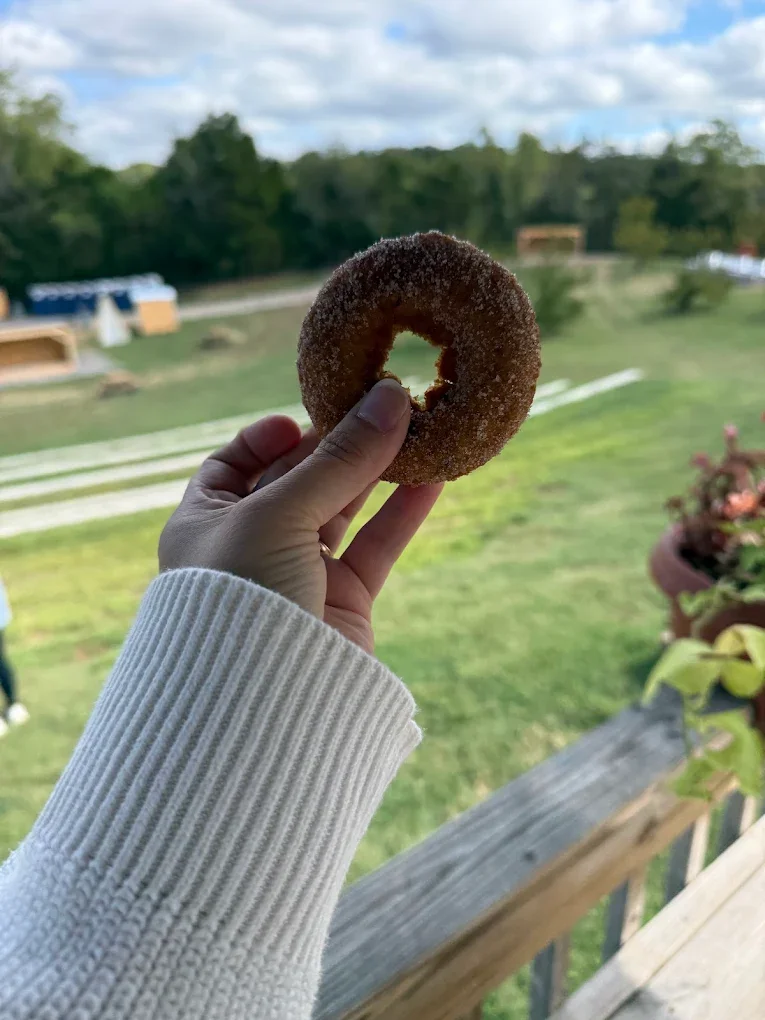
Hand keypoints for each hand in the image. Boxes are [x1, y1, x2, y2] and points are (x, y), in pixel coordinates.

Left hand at [159, 379, 442, 652]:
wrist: (262, 703)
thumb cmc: (241, 597)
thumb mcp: (280, 515)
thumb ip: (339, 460)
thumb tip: (389, 397)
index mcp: (206, 523)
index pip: (231, 466)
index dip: (264, 439)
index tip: (301, 420)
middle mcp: (248, 547)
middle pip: (296, 480)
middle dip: (335, 446)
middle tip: (380, 408)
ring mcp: (297, 575)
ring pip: (341, 510)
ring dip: (376, 473)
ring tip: (415, 431)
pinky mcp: (341, 603)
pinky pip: (375, 547)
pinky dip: (402, 514)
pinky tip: (433, 478)